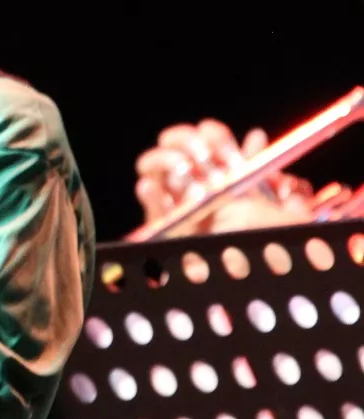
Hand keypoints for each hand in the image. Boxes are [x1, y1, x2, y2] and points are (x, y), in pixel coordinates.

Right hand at [134, 118, 313, 233]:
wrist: (255, 285)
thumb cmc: (267, 246)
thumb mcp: (271, 201)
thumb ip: (256, 168)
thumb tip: (255, 138)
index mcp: (229, 176)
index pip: (208, 141)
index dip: (209, 134)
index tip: (213, 135)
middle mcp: (201, 188)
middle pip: (178, 149)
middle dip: (183, 141)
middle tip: (198, 152)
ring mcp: (181, 207)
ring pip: (156, 169)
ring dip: (163, 159)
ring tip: (179, 169)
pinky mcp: (165, 229)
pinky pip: (150, 205)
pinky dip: (148, 192)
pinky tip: (151, 187)